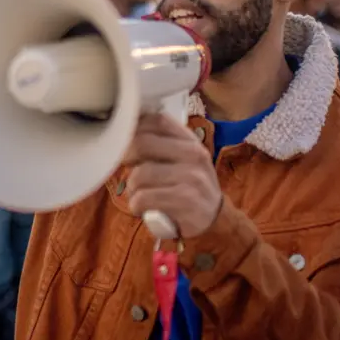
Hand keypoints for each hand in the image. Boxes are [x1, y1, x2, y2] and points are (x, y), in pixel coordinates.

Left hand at [122, 113, 222, 238]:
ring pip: (139, 175)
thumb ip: (160, 143)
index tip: (125, 143)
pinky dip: (136, 205)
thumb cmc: (189, 186)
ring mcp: (192, 177)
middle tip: (128, 171)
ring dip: (132, 189)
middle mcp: (194, 154)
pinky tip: (144, 209)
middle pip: (142, 144)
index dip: (133, 129)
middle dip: (126, 158)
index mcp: (190, 140)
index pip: (156, 120)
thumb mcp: (182, 159)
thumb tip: (124, 131)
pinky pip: (143, 198)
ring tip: (141, 196)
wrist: (216, 220)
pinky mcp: (186, 201)